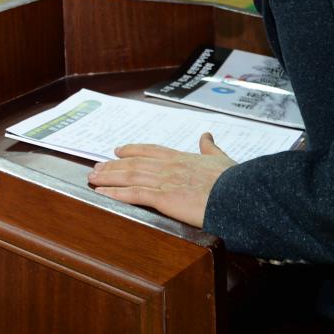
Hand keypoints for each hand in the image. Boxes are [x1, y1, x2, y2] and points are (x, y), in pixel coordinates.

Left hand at [87, 134, 235, 228]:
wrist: (240, 195)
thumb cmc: (234, 181)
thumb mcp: (222, 159)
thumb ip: (210, 148)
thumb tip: (207, 135)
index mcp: (182, 158)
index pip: (151, 151)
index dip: (132, 150)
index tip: (117, 151)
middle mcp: (169, 167)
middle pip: (134, 163)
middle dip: (113, 166)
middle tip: (96, 168)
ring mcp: (165, 181)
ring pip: (129, 176)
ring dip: (108, 177)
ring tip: (92, 178)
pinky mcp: (164, 198)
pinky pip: (134, 194)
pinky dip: (116, 193)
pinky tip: (102, 193)